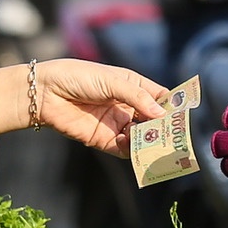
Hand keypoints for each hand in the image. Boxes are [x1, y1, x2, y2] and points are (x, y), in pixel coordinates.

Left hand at [27, 59, 166, 154]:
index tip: (183, 114)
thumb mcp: (111, 80)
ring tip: (153, 141)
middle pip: (154, 121)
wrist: (44, 93)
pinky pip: (125, 150)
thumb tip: (161, 114)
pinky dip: (131, 150)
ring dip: (148, 141)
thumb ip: (137, 96)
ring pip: (142, 137)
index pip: (160, 98)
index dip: (172, 106)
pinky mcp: (104, 140)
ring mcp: (117, 124)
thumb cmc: (77, 77)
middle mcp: (128, 106)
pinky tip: (128, 143)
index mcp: (133, 86)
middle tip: (174, 135)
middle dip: (164, 128)